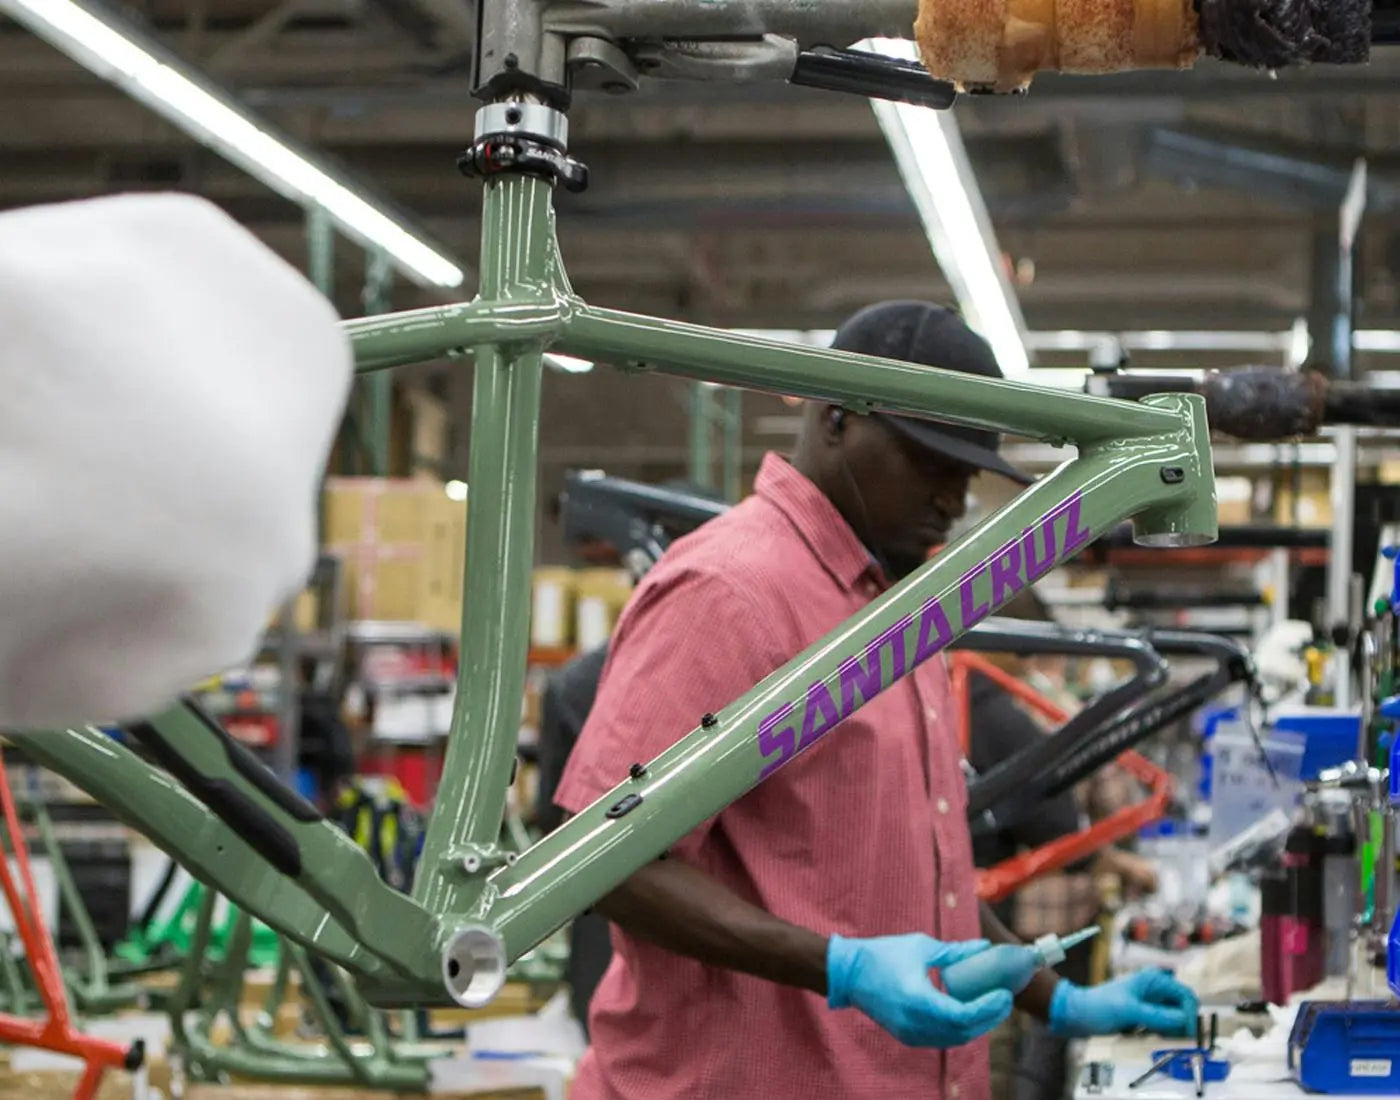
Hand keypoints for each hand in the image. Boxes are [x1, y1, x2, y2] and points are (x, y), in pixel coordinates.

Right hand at [827, 933, 1012, 1047]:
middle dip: (989, 1017)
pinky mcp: (907, 1037)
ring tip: (992, 1006)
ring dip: (977, 1025)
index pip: (963, 1015)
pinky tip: (969, 1012)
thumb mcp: (922, 947)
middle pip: (963, 1031)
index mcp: (918, 1000)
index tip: (1004, 994)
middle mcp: (915, 1023)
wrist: (848, 973)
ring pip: (955, 1038)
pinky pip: (942, 1038)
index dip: (988, 1008)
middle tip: (1005, 999)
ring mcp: (910, 1034)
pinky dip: (960, 1028)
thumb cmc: (883, 954)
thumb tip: (985, 946)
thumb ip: (955, 952)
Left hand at [1048, 969, 1197, 1038]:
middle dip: (1181, 1025)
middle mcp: (1155, 990)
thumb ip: (1156, 1015)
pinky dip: (1162, 1035)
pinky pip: (1164, 1028)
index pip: (1186, 996)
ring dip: (1171, 1032)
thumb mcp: (1128, 1010)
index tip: (1186, 1033)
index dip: (1190, 1014)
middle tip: (1172, 1039)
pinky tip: (1148, 1037)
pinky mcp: (1146, 1016)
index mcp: (1154, 980)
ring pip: (1175, 1020)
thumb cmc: (1098, 1006)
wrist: (1077, 1014)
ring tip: (1154, 1036)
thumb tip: (1182, 1020)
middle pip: (1183, 1009)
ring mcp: (1151, 1004)